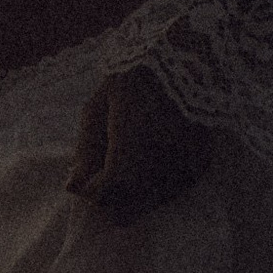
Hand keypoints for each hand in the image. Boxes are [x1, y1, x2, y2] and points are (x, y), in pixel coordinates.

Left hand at [67, 65, 213, 221]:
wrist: (189, 59)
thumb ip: (85, 152)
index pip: (101, 198)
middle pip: (126, 213)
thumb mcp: (98, 108)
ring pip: (150, 206)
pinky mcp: (200, 168)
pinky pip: (172, 191)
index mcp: (128, 159)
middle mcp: (158, 175)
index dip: (92, 188)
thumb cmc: (134, 78)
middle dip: (113, 196)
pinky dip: (160, 182)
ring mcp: (182, 174)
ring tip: (138, 154)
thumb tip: (72, 188)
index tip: (92, 171)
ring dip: (137, 192)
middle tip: (113, 166)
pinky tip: (158, 154)